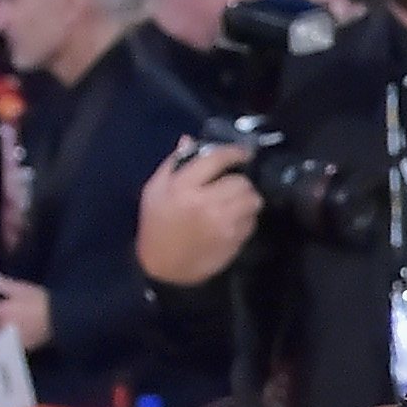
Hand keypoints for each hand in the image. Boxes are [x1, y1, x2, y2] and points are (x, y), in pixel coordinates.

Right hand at [138, 137, 262, 286]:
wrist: (164, 266)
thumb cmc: (156, 224)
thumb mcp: (154, 190)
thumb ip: (173, 163)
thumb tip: (190, 139)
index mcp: (183, 187)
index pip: (216, 160)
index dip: (234, 152)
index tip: (243, 152)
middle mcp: (206, 203)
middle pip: (241, 182)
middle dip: (240, 181)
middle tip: (233, 184)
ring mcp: (223, 224)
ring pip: (252, 201)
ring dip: (247, 199)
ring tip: (235, 202)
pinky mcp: (234, 240)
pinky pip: (252, 221)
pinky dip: (247, 218)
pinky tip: (233, 221)